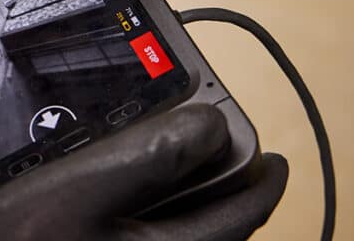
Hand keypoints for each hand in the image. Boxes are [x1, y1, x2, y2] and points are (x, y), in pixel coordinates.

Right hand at [0, 104, 287, 240]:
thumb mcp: (82, 188)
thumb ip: (150, 154)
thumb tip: (210, 125)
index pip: (243, 214)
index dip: (263, 180)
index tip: (272, 157)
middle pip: (213, 227)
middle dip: (219, 184)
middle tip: (209, 146)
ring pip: (178, 234)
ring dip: (179, 196)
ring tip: (165, 161)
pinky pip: (144, 239)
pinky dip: (146, 212)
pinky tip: (116, 193)